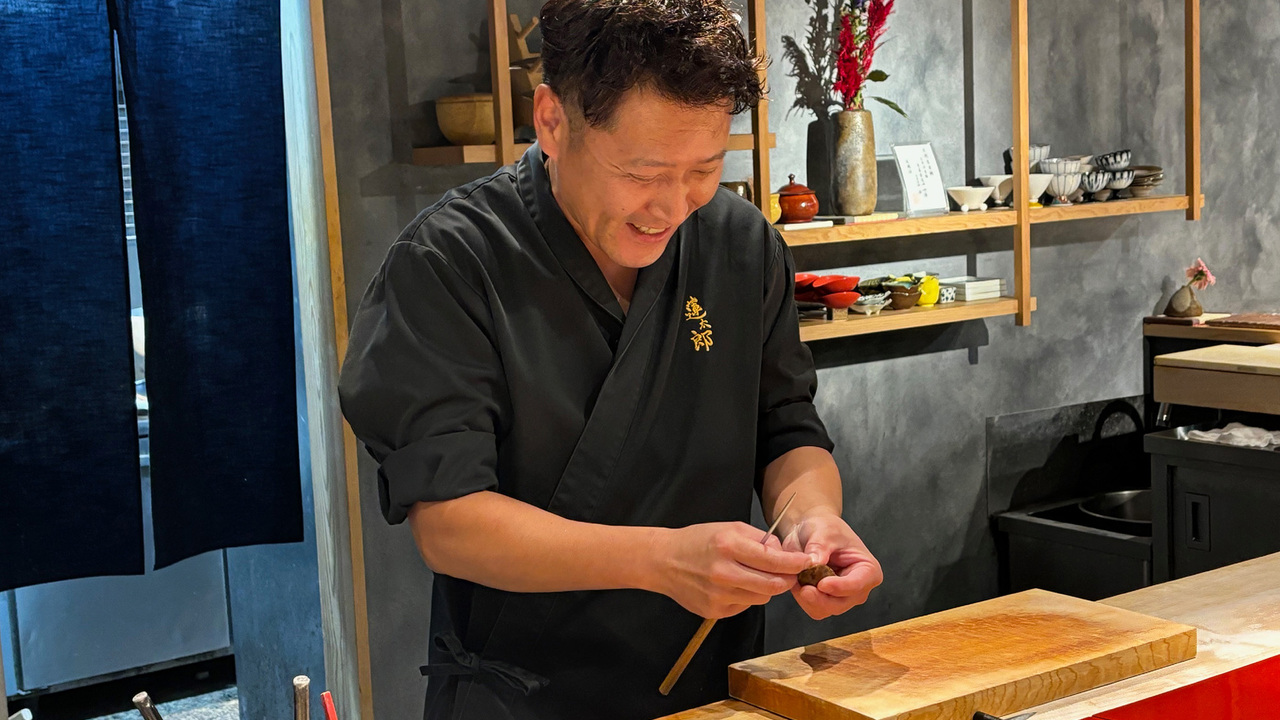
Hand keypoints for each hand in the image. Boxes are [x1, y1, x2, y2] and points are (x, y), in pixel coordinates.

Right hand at [649, 522, 812, 618]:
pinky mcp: (714, 610)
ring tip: (752, 574)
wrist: (664, 561)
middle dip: (787, 579)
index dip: (795, 563)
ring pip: (761, 598)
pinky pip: (744, 605)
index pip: (774, 561)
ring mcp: (718, 595)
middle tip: (790, 573)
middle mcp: (724, 572)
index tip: (807, 562)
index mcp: (729, 546)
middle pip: (773, 585)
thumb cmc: (698, 541)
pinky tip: (732, 585)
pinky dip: (746, 596)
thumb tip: (785, 554)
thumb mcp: (729, 528)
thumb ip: (760, 540)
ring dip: (766, 587)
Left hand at [782, 512, 881, 619]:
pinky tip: (798, 582)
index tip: (821, 584)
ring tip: (797, 576)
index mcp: (868, 570)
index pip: (857, 585)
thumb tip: (815, 563)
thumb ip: (819, 546)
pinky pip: (813, 608)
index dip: (839, 587)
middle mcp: (858, 588)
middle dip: (818, 597)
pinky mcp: (826, 602)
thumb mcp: (823, 531)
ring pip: (824, 610)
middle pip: (839, 604)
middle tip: (800, 585)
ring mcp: (842, 598)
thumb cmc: (824, 527)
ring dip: (807, 597)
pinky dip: (802, 598)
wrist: (811, 531)